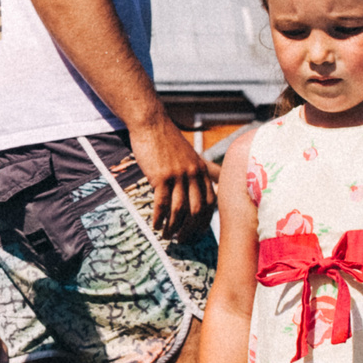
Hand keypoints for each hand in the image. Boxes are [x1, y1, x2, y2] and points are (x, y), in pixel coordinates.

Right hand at [129, 116, 214, 241]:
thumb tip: (204, 182)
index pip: (210, 201)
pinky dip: (159, 217)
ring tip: (166, 235)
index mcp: (201, 170)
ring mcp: (178, 175)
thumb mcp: (189, 154)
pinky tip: (154, 225)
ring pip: (179, 209)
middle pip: (197, 209)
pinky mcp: (161, 176)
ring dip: (173, 226)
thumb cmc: (167, 140)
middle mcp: (193, 174)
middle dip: (190, 229)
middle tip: (182, 240)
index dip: (204, 220)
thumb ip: (197, 169)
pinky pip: (162, 203)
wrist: (151, 123)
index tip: (197, 232)